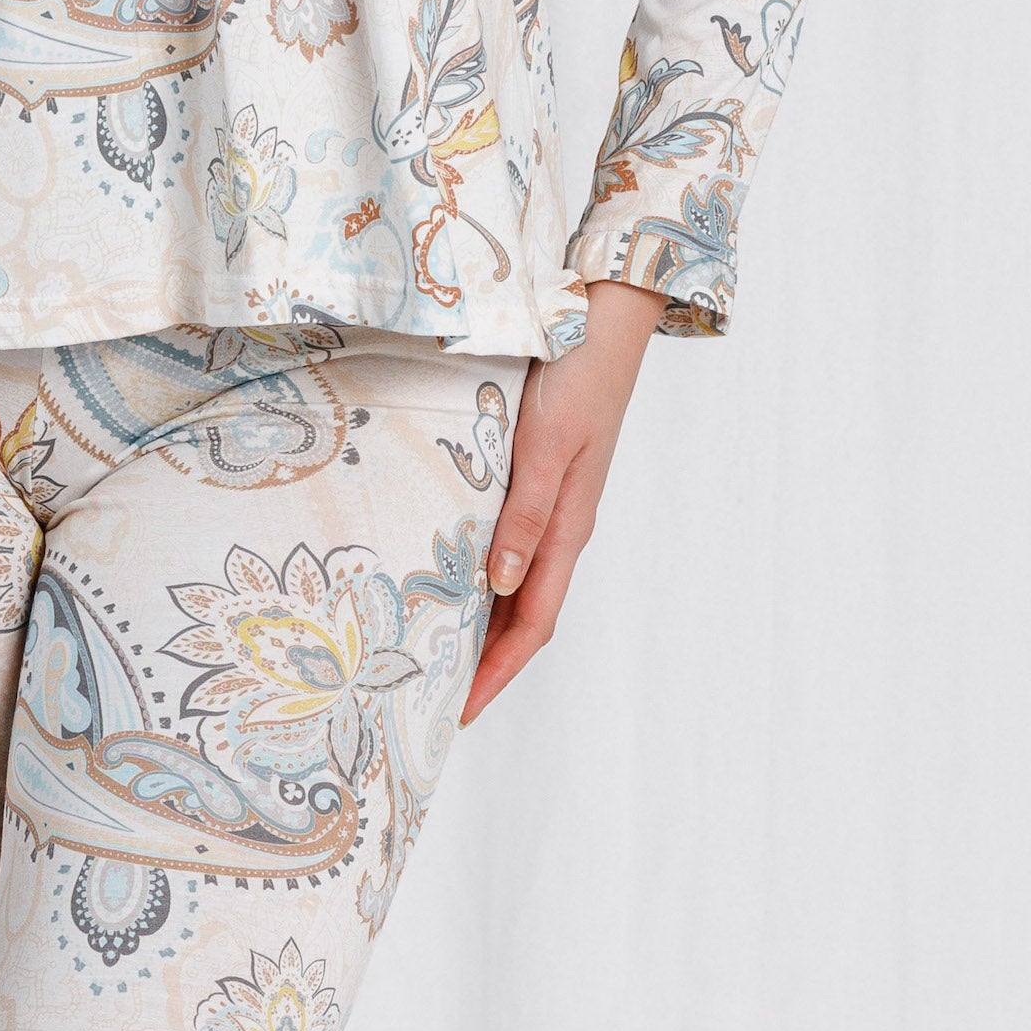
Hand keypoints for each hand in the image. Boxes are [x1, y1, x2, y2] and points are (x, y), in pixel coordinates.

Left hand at [459, 286, 666, 726]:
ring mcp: (548, 503)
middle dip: (484, 663)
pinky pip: (505, 544)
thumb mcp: (546, 448)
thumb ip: (524, 515)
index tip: (461, 713)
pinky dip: (478, 575)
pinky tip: (445, 576)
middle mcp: (559, 526)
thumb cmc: (576, 378)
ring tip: (429, 653)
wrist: (601, 317)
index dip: (498, 673)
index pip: (533, 624)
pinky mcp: (534, 476)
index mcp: (568, 529)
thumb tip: (501, 584)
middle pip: (522, 615)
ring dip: (479, 623)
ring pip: (513, 583)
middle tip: (431, 698)